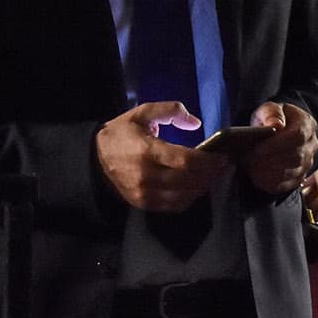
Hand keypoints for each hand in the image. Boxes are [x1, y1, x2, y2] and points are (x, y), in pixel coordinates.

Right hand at [94, 101, 228, 211]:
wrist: (95, 158)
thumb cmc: (122, 133)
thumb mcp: (143, 113)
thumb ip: (170, 111)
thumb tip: (195, 123)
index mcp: (147, 150)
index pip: (185, 161)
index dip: (208, 161)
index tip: (222, 157)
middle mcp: (146, 175)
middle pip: (188, 180)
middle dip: (210, 174)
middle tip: (222, 166)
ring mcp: (144, 193)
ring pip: (183, 196)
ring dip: (202, 187)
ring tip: (212, 176)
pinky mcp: (143, 204)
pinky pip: (173, 206)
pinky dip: (189, 198)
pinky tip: (196, 187)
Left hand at [242, 102, 315, 195]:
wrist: (276, 131)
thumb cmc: (272, 119)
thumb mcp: (269, 109)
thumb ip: (272, 113)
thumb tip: (276, 125)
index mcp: (307, 124)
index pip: (298, 136)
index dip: (278, 144)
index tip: (258, 148)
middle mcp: (311, 145)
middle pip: (296, 157)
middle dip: (270, 160)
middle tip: (250, 160)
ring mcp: (307, 163)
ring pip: (291, 173)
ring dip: (268, 172)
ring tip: (250, 167)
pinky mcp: (299, 177)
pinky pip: (286, 185)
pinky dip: (270, 182)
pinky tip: (255, 176)